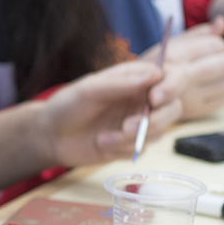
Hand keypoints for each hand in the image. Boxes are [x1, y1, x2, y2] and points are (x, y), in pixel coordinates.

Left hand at [33, 60, 183, 164]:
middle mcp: (142, 100)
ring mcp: (139, 123)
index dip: (172, 86)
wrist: (50, 136)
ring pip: (159, 132)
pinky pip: (142, 150)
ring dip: (132, 138)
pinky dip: (122, 149)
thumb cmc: (67, 105)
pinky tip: (100, 143)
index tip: (155, 97)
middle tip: (128, 126)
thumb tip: (155, 74)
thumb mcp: (90, 90)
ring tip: (102, 138)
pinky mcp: (130, 144)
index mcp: (136, 79)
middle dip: (156, 119)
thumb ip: (121, 83)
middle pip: (173, 108)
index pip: (170, 76)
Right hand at [140, 19, 223, 119]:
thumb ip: (197, 34)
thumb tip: (221, 22)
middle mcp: (181, 75)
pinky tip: (215, 88)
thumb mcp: (169, 46)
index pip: (214, 45)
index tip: (216, 47)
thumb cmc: (157, 69)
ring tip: (219, 74)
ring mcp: (189, 95)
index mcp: (174, 55)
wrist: (135, 101)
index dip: (219, 45)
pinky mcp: (196, 111)